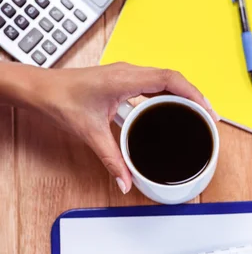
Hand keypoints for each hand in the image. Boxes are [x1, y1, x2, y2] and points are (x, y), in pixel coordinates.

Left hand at [3, 62, 218, 193]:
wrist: (41, 89)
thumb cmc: (60, 99)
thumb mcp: (90, 133)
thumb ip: (112, 159)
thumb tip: (126, 180)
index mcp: (126, 79)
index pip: (170, 79)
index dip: (193, 94)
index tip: (207, 110)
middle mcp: (129, 73)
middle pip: (173, 80)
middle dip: (194, 97)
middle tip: (209, 117)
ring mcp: (126, 77)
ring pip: (164, 82)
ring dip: (182, 96)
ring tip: (196, 114)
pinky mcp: (122, 83)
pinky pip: (152, 87)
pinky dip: (167, 98)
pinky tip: (170, 112)